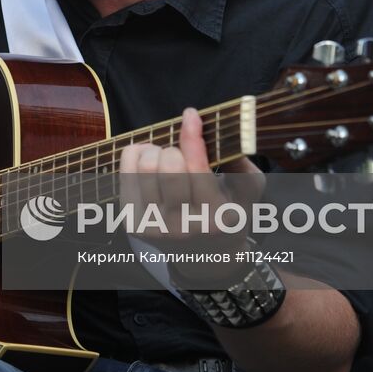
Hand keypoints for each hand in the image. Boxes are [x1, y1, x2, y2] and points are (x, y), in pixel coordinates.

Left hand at [118, 108, 263, 286]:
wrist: (206, 256)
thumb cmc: (228, 213)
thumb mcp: (247, 191)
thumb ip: (240, 162)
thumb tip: (221, 131)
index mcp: (217, 218)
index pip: (197, 167)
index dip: (192, 134)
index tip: (191, 115)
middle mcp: (184, 228)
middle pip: (168, 164)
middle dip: (175, 147)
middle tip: (180, 151)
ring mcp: (156, 229)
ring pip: (144, 167)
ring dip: (154, 151)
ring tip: (164, 155)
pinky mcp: (134, 226)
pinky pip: (125, 175)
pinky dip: (134, 156)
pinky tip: (146, 158)